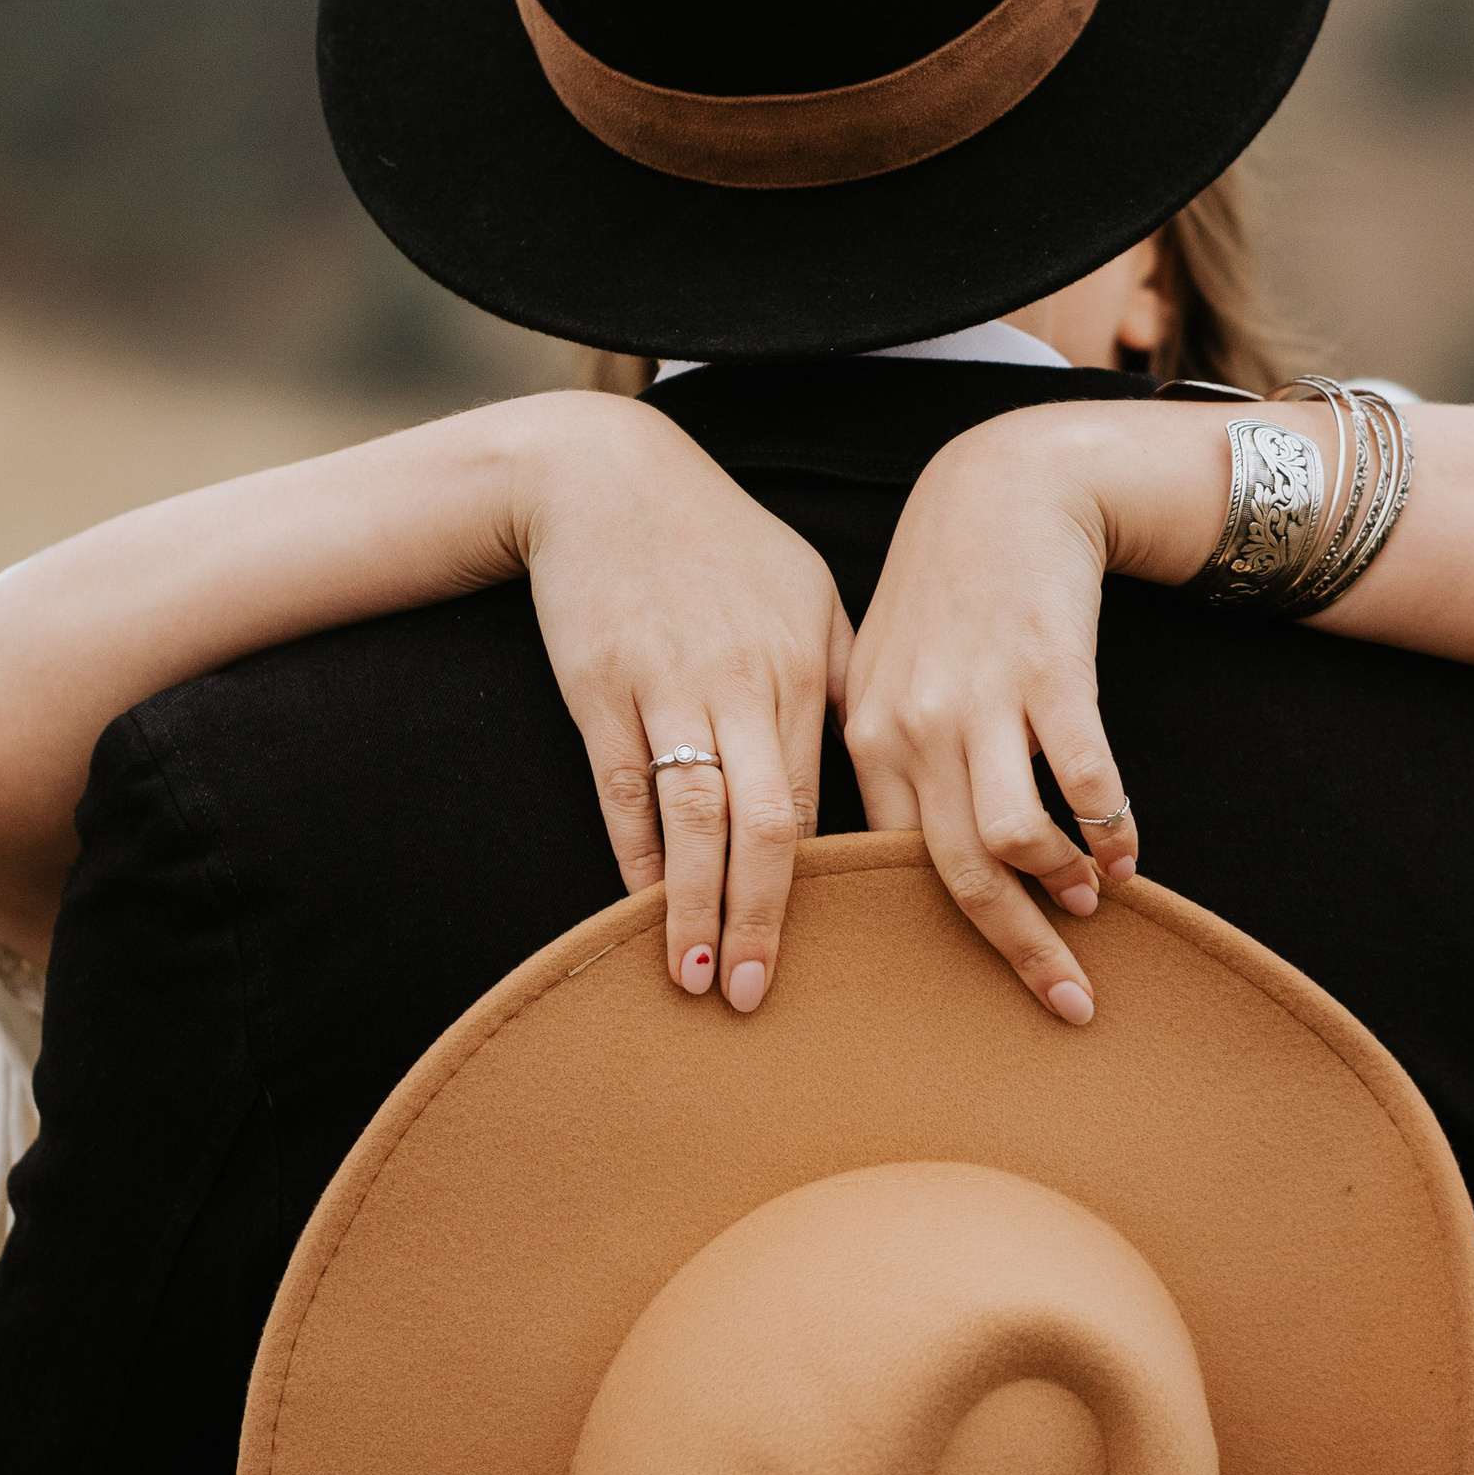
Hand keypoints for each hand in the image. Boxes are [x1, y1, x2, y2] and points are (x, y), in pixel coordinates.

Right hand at [514, 408, 852, 1011]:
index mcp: (797, 667)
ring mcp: (668, 687)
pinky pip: (622, 787)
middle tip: (762, 997)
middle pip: (768, 821)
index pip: (822, 797)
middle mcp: (741, 683)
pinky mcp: (600, 687)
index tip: (836, 950)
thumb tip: (873, 761)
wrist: (606, 477)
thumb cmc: (717, 540)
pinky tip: (638, 908)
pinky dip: (632, 853)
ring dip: (696, 904)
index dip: (827, 880)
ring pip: (694, 816)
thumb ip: (835, 676)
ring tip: (699, 979)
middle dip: (768, 915)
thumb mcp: (802, 591)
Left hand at [843, 405, 1190, 1022]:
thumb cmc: (946, 593)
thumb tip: (901, 856)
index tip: (974, 988)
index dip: (931, 937)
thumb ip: (889, 753)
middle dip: (1018, 953)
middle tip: (1068, 1004)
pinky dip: (1111, 833)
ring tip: (1093, 902)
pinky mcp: (1050, 673)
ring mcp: (981, 699)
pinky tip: (1126, 852)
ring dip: (1064, 888)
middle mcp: (914, 726)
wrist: (1004, 491)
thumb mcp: (887, 668)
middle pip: (958, 873)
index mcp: (868, 736)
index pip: (886, 866)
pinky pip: (1085, 784)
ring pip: (1015, 840)